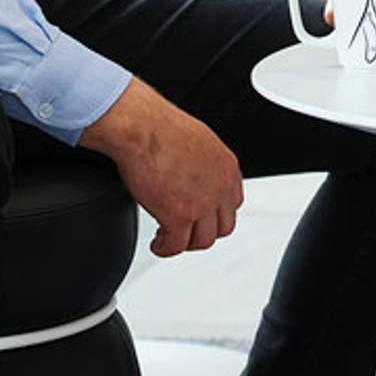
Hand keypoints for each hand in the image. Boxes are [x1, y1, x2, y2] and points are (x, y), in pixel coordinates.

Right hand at [81, 78, 244, 256]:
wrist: (143, 127)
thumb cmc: (161, 127)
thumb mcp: (198, 142)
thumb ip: (203, 164)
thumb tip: (194, 175)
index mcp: (227, 167)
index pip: (233, 203)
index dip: (214, 213)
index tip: (200, 215)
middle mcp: (220, 187)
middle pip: (223, 227)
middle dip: (203, 232)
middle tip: (185, 230)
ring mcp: (202, 204)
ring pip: (202, 241)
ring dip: (184, 242)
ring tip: (169, 238)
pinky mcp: (178, 216)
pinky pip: (175, 246)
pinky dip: (165, 248)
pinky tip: (157, 243)